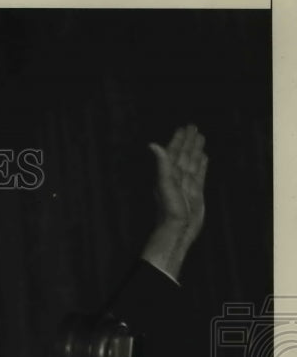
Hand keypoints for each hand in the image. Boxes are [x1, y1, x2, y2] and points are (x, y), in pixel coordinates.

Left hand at [142, 125, 208, 280]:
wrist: (178, 230)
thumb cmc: (170, 209)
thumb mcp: (165, 184)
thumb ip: (162, 164)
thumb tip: (153, 145)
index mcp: (169, 174)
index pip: (174, 153)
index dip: (178, 140)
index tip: (184, 128)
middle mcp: (177, 178)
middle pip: (184, 155)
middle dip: (188, 141)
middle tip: (193, 126)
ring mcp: (187, 185)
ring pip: (193, 162)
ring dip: (196, 150)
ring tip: (201, 137)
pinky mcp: (196, 193)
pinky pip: (200, 174)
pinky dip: (202, 165)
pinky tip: (204, 157)